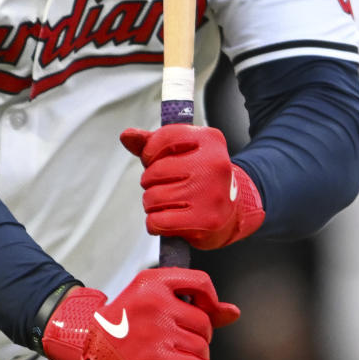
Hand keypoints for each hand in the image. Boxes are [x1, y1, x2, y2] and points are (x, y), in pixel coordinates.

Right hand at [39, 269, 238, 359]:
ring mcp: (157, 331)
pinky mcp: (156, 359)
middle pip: (204, 323)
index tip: (204, 312)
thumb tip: (234, 313)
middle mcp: (157, 303)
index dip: (211, 301)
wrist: (86, 345)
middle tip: (179, 345)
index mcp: (153, 281)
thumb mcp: (149, 299)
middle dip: (199, 338)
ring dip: (197, 359)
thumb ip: (194, 302)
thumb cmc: (121, 323)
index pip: (201, 282)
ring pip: (202, 348)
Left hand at [120, 124, 264, 248]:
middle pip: (155, 171)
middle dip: (150, 182)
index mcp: (210, 140)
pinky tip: (167, 220)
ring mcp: (211, 193)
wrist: (232, 212)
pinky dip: (155, 224)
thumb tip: (127, 135)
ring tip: (167, 203)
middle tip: (164, 186)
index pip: (164, 137)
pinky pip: (158, 221)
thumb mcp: (180, 153)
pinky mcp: (206, 220)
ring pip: (153, 197)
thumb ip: (151, 143)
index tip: (153, 160)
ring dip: (151, 204)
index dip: (150, 152)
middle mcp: (214, 164)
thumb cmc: (199, 179)